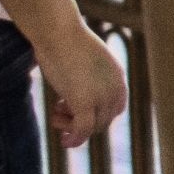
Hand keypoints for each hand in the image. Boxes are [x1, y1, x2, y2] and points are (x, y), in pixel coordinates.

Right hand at [39, 27, 127, 151]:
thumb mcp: (84, 59)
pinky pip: (83, 130)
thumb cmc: (64, 39)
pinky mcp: (85, 103)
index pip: (115, 108)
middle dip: (81, 119)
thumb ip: (87, 76)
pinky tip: (65, 142)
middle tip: (58, 110)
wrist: (58, 31)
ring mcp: (102, 97)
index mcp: (118, 77)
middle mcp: (115, 88)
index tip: (75, 109)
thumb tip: (74, 86)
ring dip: (73, 126)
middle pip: (104, 119)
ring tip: (55, 115)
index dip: (97, 114)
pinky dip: (75, 139)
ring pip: (93, 127)